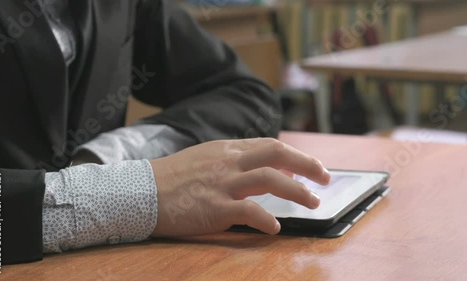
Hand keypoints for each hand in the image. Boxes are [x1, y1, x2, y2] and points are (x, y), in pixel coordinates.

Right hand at [149, 138, 329, 236]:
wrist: (140, 191)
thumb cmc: (172, 178)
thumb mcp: (204, 158)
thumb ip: (232, 161)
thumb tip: (259, 170)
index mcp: (226, 149)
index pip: (270, 146)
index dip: (295, 156)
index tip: (310, 169)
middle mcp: (228, 162)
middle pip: (276, 155)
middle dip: (307, 165)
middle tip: (325, 178)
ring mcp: (221, 184)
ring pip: (269, 180)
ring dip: (297, 192)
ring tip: (314, 203)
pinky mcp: (213, 208)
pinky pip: (247, 211)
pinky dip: (266, 219)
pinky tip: (275, 228)